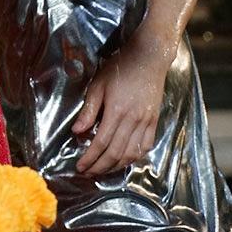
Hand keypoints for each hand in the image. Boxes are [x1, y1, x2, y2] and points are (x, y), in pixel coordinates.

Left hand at [72, 35, 171, 174]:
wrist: (148, 58)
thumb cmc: (120, 68)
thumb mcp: (98, 85)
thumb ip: (88, 111)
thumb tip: (76, 132)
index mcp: (117, 111)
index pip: (101, 143)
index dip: (90, 158)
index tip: (80, 166)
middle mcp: (133, 120)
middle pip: (115, 153)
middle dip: (100, 166)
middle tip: (87, 172)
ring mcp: (146, 122)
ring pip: (131, 153)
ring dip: (115, 166)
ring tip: (102, 170)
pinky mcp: (154, 122)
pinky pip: (145, 147)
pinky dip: (133, 158)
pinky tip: (124, 160)